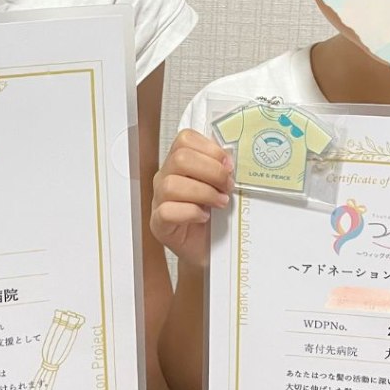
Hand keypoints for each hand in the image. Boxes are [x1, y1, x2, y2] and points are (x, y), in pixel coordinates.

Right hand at [151, 130, 232, 267]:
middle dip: (211, 171)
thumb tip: (231, 156)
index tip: (228, 164)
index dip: (209, 149)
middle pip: (179, 159)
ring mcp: (158, 200)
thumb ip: (222, 168)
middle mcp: (165, 178)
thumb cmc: (215, 217)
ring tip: (220, 203)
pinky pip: (167, 211)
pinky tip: (204, 217)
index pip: (185, 139)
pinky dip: (190, 212)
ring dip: (203, 193)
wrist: (209, 250)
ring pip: (171, 185)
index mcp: (179, 163)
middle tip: (228, 186)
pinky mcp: (158, 224)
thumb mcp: (221, 187)